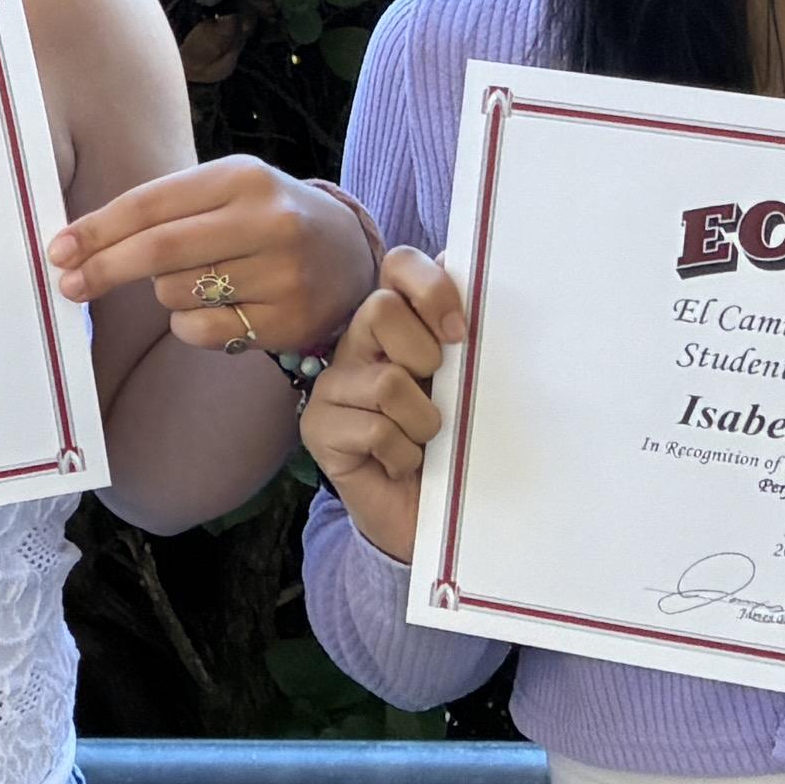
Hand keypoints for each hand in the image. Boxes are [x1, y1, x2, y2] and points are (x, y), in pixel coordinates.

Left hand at [54, 154, 382, 363]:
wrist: (348, 253)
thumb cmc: (265, 218)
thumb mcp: (226, 191)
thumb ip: (163, 209)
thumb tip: (79, 244)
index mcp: (243, 178)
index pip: (151, 204)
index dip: (97, 229)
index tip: (58, 250)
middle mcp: (267, 222)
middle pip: (158, 251)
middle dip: (104, 269)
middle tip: (69, 284)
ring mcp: (281, 275)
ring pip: (175, 294)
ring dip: (163, 293)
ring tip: (199, 280)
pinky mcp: (286, 322)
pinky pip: (200, 331)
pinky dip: (188, 324)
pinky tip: (218, 307)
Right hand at [302, 248, 466, 566]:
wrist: (424, 516)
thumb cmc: (448, 446)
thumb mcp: (465, 385)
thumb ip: (461, 334)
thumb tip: (467, 267)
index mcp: (393, 325)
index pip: (398, 267)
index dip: (431, 287)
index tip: (460, 332)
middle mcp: (355, 346)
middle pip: (381, 309)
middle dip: (425, 355)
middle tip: (438, 394)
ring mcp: (330, 387)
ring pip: (386, 381)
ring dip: (422, 422)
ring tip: (421, 443)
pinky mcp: (317, 429)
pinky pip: (374, 429)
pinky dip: (403, 453)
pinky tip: (400, 464)